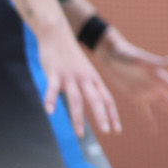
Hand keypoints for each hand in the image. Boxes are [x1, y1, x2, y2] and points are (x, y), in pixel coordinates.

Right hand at [35, 23, 120, 137]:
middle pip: (96, 100)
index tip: (117, 130)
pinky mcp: (54, 73)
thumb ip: (90, 87)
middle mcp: (84, 78)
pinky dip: (50, 100)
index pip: (107, 99)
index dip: (112, 114)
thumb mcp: (85, 71)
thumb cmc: (71, 57)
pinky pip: (52, 89)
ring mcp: (69, 76)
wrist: (57, 34)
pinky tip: (49, 112)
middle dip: (102, 116)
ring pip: (75, 99)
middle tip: (107, 132)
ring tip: (79, 134)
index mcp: (94, 78)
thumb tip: (94, 105)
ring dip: (78, 117)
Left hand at [93, 29, 167, 130]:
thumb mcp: (140, 59)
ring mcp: (147, 92)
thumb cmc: (126, 54)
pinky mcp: (135, 95)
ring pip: (166, 107)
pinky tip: (152, 132)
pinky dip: (148, 122)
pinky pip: (143, 112)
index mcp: (161, 78)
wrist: (112, 53)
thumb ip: (156, 62)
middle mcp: (157, 87)